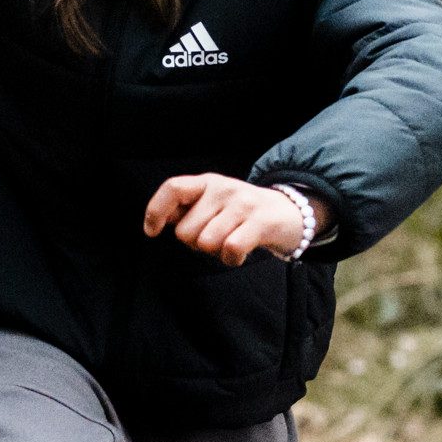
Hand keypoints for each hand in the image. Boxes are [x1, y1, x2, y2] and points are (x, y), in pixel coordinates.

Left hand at [143, 173, 324, 266]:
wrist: (290, 212)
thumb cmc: (242, 214)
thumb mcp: (214, 204)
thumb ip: (188, 210)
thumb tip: (159, 220)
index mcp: (207, 183)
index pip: (173, 188)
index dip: (155, 211)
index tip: (152, 232)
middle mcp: (223, 189)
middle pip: (186, 231)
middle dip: (196, 244)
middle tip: (215, 238)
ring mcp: (242, 204)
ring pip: (206, 243)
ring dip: (216, 252)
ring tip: (230, 242)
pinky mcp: (260, 222)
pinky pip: (230, 249)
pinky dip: (232, 259)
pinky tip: (239, 253)